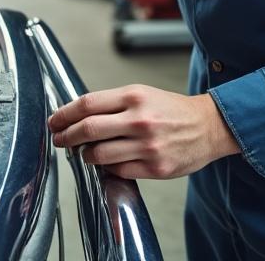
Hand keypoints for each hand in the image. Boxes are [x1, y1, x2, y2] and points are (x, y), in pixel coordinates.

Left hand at [48, 84, 240, 179]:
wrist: (209, 127)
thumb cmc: (172, 110)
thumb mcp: (141, 94)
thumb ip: (111, 104)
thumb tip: (78, 116)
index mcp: (134, 97)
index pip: (87, 104)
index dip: (64, 114)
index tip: (55, 121)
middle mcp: (140, 120)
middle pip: (88, 129)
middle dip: (67, 136)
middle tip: (59, 139)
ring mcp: (148, 146)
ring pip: (99, 154)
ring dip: (86, 155)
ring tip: (85, 152)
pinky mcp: (156, 168)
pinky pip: (118, 170)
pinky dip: (107, 167)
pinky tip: (108, 161)